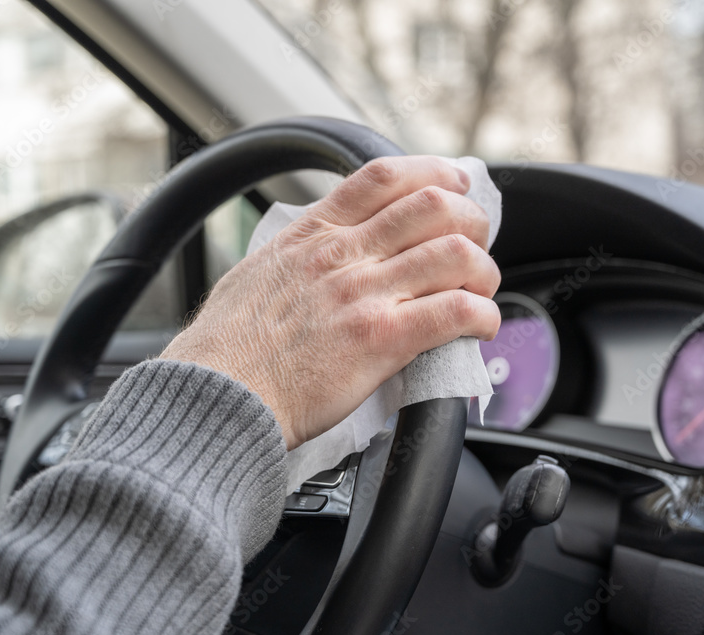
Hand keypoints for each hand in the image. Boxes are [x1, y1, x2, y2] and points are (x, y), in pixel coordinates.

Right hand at [161, 156, 500, 449]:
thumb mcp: (258, 271)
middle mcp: (344, 253)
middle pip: (434, 206)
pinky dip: (482, 316)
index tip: (454, 184)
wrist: (219, 392)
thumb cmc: (230, 346)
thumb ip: (298, 254)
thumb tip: (318, 249)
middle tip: (476, 245)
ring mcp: (366, 292)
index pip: (385, 177)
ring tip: (481, 291)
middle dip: (471, 222)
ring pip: (455, 254)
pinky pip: (456, 312)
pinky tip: (480, 327)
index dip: (433, 172)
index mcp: (316, 233)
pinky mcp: (383, 337)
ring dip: (483, 272)